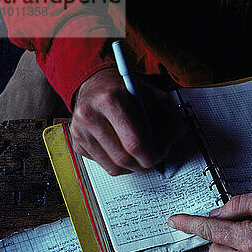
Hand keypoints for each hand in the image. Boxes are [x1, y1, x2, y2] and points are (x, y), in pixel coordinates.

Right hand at [70, 68, 185, 174]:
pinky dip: (117, 164)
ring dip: (131, 167)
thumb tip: (175, 140)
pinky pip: (102, 165)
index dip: (151, 155)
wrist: (95, 84)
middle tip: (152, 160)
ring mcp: (79, 131)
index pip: (134, 143)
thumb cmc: (125, 91)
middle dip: (142, 165)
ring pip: (112, 167)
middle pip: (123, 159)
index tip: (159, 156)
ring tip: (139, 157)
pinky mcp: (76, 142)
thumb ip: (169, 117)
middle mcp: (89, 115)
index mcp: (109, 100)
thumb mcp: (152, 96)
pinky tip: (122, 151)